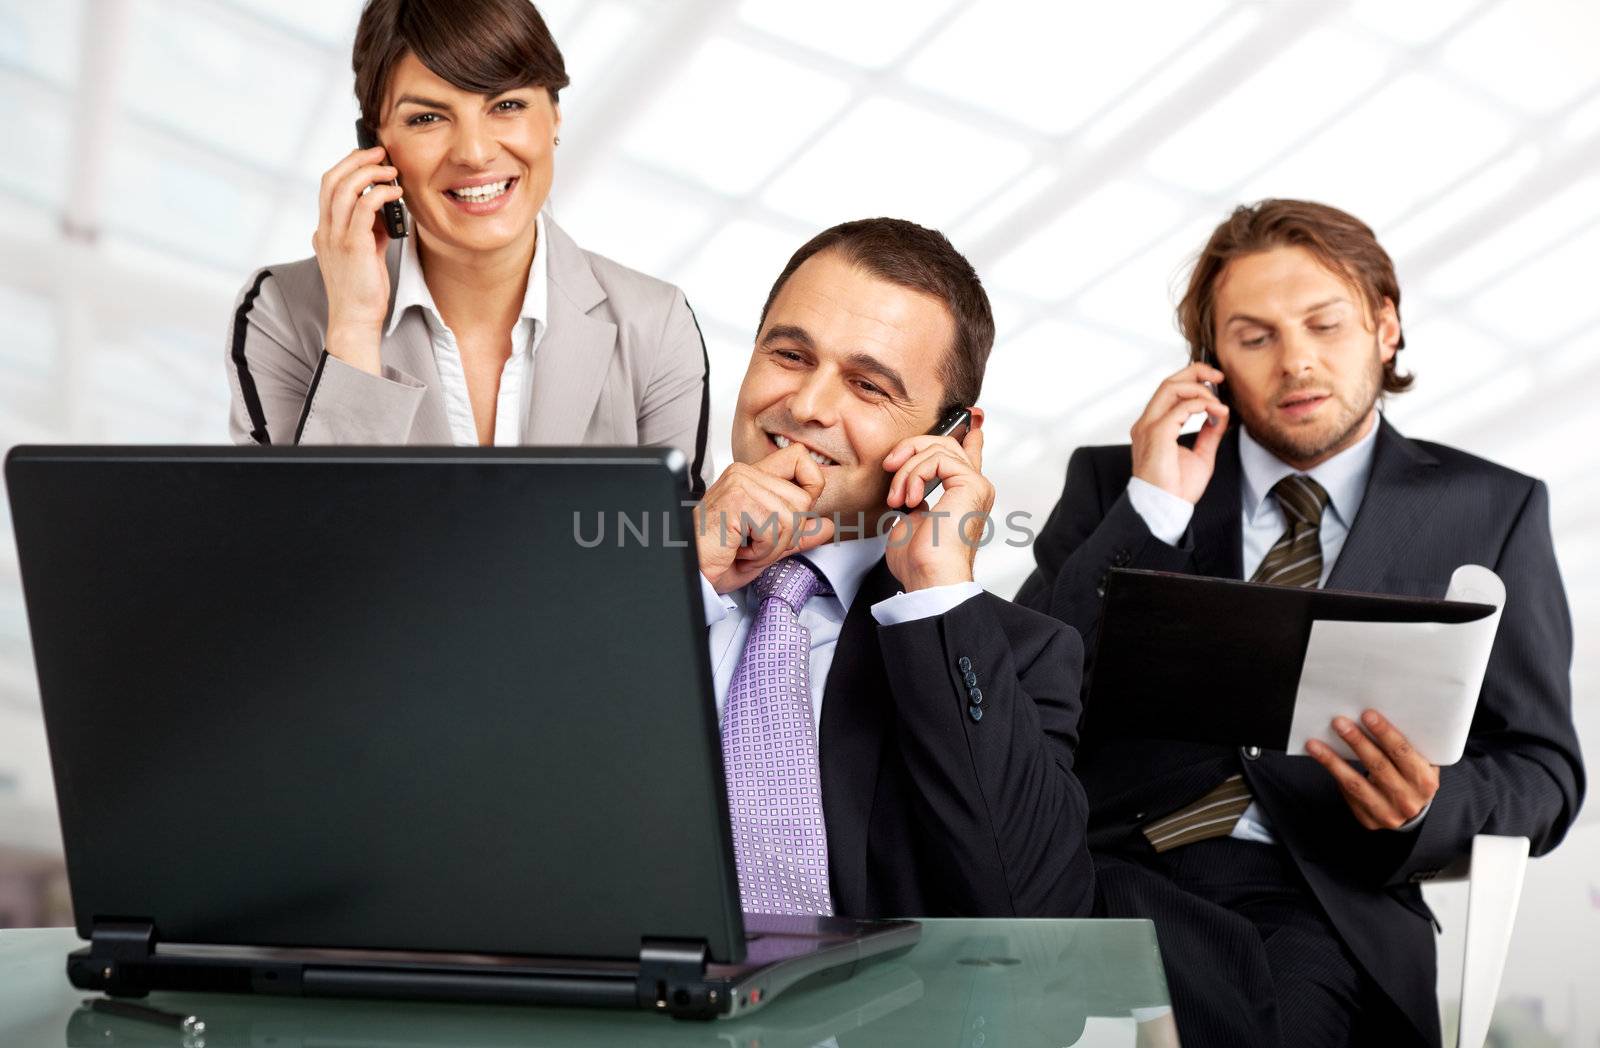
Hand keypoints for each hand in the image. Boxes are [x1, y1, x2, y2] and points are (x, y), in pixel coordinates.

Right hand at [311, 145, 404, 375]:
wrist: (356, 319)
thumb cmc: (364, 291)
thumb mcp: (367, 253)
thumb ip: (371, 229)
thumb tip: (386, 209)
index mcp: (325, 230)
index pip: (328, 186)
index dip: (347, 166)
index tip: (369, 159)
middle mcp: (325, 230)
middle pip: (332, 179)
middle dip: (356, 160)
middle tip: (380, 153)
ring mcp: (336, 237)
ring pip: (345, 188)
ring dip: (370, 173)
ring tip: (391, 170)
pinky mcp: (352, 246)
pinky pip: (364, 207)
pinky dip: (380, 193)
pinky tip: (395, 193)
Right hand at [694, 443, 836, 593]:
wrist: (687, 571)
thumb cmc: (714, 558)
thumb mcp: (765, 547)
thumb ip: (797, 534)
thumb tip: (827, 526)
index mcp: (751, 477)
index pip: (799, 457)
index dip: (811, 485)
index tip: (795, 514)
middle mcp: (745, 473)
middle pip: (803, 499)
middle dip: (786, 535)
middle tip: (755, 544)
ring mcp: (740, 484)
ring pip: (792, 518)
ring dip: (772, 546)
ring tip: (745, 548)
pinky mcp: (738, 500)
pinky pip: (775, 529)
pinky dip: (761, 550)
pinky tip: (739, 550)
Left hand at [881, 417, 992, 590]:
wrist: (929, 576)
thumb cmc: (918, 560)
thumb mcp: (910, 521)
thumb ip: (915, 499)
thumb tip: (913, 489)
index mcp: (962, 496)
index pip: (969, 456)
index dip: (969, 434)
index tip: (972, 417)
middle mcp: (974, 487)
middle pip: (945, 444)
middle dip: (911, 449)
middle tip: (890, 467)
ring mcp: (975, 484)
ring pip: (938, 447)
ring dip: (907, 469)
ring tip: (897, 497)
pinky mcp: (972, 483)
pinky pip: (938, 459)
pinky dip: (916, 474)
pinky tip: (910, 498)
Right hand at [1130, 363, 1228, 503]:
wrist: (1166, 508)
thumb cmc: (1176, 489)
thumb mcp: (1201, 455)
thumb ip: (1208, 433)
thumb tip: (1220, 415)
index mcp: (1153, 427)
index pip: (1169, 391)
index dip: (1192, 379)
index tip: (1215, 382)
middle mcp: (1146, 423)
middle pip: (1168, 382)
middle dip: (1196, 373)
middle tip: (1219, 376)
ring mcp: (1148, 427)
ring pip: (1171, 388)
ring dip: (1200, 388)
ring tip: (1218, 400)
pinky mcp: (1157, 434)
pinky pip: (1181, 408)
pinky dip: (1202, 405)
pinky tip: (1217, 412)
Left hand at [1306, 709, 1439, 829]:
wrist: (1412, 809)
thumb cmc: (1412, 775)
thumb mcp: (1420, 761)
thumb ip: (1407, 743)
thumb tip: (1375, 715)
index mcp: (1425, 780)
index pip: (1403, 752)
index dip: (1385, 733)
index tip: (1367, 714)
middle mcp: (1408, 799)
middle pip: (1378, 766)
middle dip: (1357, 741)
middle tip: (1339, 722)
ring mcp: (1388, 813)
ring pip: (1356, 783)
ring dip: (1333, 761)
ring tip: (1315, 744)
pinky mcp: (1369, 820)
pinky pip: (1348, 794)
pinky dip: (1334, 774)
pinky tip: (1321, 758)